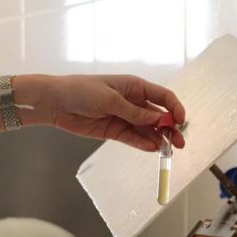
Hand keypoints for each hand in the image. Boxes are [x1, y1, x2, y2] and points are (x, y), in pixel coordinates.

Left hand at [0, 74, 185, 151]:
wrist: (55, 102)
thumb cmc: (80, 90)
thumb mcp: (110, 99)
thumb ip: (134, 112)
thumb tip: (157, 121)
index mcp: (135, 87)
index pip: (163, 97)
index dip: (175, 108)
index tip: (181, 121)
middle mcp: (133, 102)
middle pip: (158, 117)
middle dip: (170, 129)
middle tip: (178, 143)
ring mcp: (125, 117)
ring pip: (148, 130)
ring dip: (158, 139)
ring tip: (167, 150)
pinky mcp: (115, 131)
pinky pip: (133, 139)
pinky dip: (142, 144)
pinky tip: (151, 149)